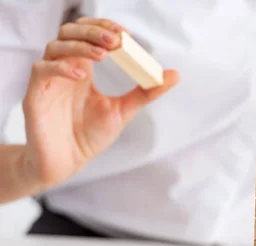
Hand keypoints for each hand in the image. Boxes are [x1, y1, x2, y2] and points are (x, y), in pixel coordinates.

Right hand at [22, 17, 178, 187]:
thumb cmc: (91, 136)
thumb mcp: (124, 110)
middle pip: (69, 33)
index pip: (88, 34)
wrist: (69, 163)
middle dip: (92, 31)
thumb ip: (147, 92)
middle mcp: (64, 69)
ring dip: (80, 46)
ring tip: (104, 55)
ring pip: (55, 46)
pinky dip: (61, 68)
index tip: (125, 34)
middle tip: (116, 41)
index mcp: (83, 69)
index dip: (103, 28)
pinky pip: (41, 70)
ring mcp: (49, 80)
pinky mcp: (35, 95)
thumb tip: (175, 75)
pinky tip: (82, 76)